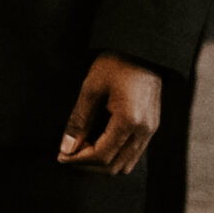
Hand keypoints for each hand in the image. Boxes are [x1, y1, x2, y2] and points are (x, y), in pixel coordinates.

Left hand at [58, 51, 161, 175]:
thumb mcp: (92, 88)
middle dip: (88, 165)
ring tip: (84, 149)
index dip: (78, 160)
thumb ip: (79, 121)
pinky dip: (115, 155)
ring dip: (103, 162)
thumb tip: (67, 148)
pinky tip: (100, 142)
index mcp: (130, 120)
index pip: (101, 155)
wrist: (144, 46)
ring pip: (126, 164)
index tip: (61, 156)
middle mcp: (144, 129)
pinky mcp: (152, 124)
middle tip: (69, 154)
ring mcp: (151, 128)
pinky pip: (133, 153)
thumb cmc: (117, 62)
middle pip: (114, 166)